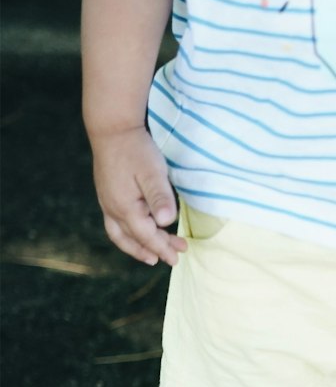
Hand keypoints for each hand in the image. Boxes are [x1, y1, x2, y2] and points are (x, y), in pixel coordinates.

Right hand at [91, 126, 186, 266]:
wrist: (112, 129)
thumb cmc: (135, 149)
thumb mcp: (153, 172)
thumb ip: (160, 197)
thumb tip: (166, 222)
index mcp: (125, 207)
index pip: (147, 236)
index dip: (163, 248)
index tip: (178, 257)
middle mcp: (112, 209)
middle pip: (135, 239)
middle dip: (155, 249)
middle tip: (175, 256)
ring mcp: (107, 203)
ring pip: (120, 235)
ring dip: (137, 248)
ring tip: (151, 257)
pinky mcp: (106, 196)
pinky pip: (115, 225)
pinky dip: (127, 236)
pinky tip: (136, 235)